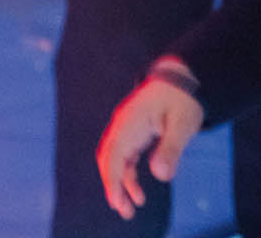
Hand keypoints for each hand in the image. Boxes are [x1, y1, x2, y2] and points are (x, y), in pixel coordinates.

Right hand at [97, 69, 203, 219]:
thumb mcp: (183, 125)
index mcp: (129, 122)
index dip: (112, 179)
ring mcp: (125, 129)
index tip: (117, 201)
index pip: (113, 154)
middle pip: (107, 157)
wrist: (178, 80)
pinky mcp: (132, 134)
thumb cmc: (182, 101)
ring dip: (119, 183)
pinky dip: (127, 176)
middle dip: (112, 185)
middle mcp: (122, 125)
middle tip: (122, 210)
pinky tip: (138, 193)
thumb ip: (171, 149)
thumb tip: (160, 176)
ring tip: (130, 209)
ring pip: (114, 159)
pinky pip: (124, 157)